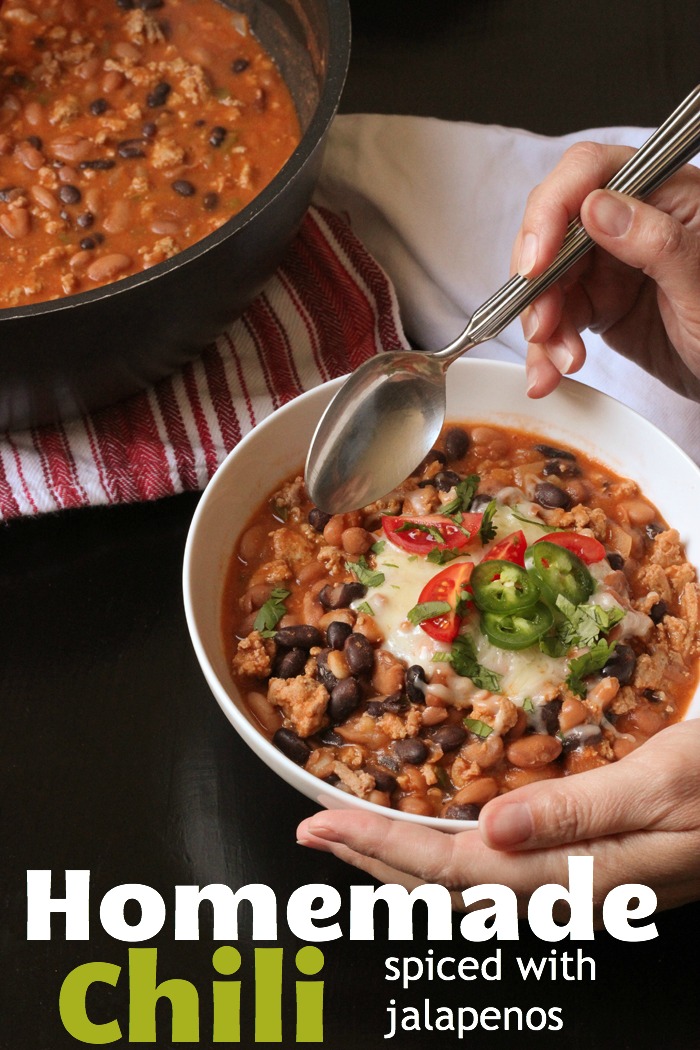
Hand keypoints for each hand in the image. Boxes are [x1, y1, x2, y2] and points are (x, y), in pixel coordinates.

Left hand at [297, 719, 699, 918]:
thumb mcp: (661, 784)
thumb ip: (578, 813)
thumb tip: (489, 831)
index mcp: (580, 874)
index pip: (456, 870)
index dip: (382, 849)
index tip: (323, 826)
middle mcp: (569, 890)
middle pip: (446, 890)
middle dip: (372, 860)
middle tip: (313, 829)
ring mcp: (576, 884)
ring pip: (465, 889)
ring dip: (400, 861)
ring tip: (350, 835)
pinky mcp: (584, 869)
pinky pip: (494, 875)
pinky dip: (442, 856)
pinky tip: (430, 836)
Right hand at [512, 141, 699, 401]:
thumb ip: (656, 242)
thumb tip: (598, 208)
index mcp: (664, 193)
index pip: (588, 173)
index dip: (551, 212)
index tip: (536, 263)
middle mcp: (631, 220)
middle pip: (555, 230)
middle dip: (539, 283)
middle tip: (542, 326)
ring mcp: (612, 263)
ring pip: (548, 280)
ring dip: (540, 325)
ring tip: (555, 364)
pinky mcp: (601, 303)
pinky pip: (557, 317)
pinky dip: (546, 348)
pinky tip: (549, 373)